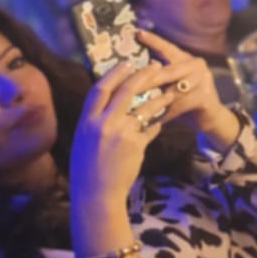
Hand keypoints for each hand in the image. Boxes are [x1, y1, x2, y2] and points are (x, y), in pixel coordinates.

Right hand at [68, 60, 177, 211]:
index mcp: (86, 122)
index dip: (114, 73)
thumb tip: (110, 106)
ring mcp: (120, 133)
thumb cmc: (87, 169)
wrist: (95, 195)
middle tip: (155, 66)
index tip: (127, 62)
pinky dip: (157, 124)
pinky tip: (162, 122)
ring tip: (171, 90)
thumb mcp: (85, 141)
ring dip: (160, 97)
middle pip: (125, 91)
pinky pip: (151, 128)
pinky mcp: (136, 144)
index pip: (100, 89)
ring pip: (145, 107)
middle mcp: (102, 124)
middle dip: (142, 75)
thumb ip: (97, 123)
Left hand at [134, 29, 237, 146]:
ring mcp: (203, 79)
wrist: (209, 118)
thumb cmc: (184, 100)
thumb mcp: (170, 85)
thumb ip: (156, 77)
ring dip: (155, 101)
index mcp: (185, 59)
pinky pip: (181, 105)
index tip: (137, 33)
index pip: (167, 48)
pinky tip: (154, 121)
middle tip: (126, 85)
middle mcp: (196, 65)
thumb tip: (129, 73)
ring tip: (137, 108)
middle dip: (145, 79)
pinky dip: (166, 114)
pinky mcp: (206, 96)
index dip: (153, 41)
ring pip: (173, 90)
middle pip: (167, 71)